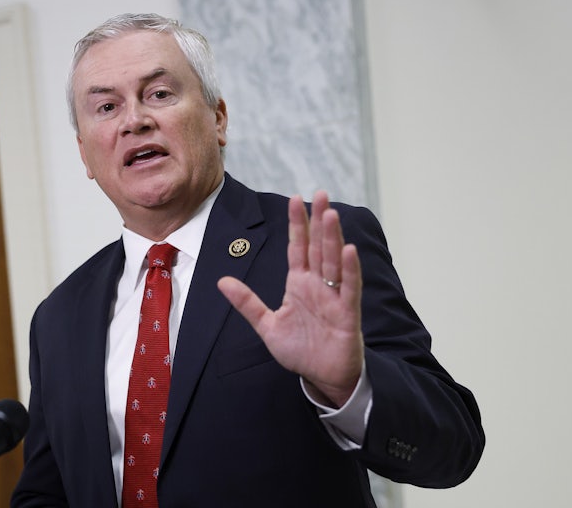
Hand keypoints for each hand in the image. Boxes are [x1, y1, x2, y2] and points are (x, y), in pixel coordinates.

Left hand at [217, 191, 363, 406]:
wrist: (322, 377)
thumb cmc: (300, 350)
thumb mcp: (267, 325)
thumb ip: (247, 303)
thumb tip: (222, 282)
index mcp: (299, 284)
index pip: (298, 248)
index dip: (297, 225)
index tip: (294, 199)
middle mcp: (318, 285)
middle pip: (318, 247)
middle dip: (319, 221)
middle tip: (321, 193)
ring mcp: (334, 297)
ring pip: (333, 261)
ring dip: (333, 238)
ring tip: (331, 214)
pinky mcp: (347, 313)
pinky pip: (349, 288)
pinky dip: (349, 270)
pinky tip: (348, 250)